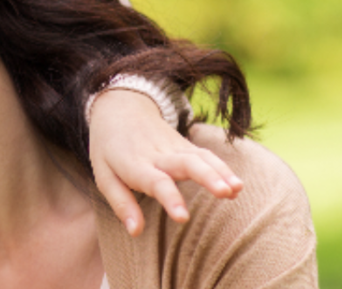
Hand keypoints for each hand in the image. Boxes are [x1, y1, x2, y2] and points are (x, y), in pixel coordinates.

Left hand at [88, 90, 242, 235]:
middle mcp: (158, 154)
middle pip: (186, 163)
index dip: (170, 198)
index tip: (183, 217)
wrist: (119, 108)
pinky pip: (206, 155)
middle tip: (224, 192)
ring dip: (221, 172)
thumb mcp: (104, 176)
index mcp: (135, 164)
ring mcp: (174, 147)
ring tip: (237, 190)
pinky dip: (223, 168)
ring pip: (201, 157)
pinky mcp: (185, 145)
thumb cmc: (109, 149)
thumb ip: (122, 204)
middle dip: (207, 177)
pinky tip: (237, 185)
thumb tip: (135, 232)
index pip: (155, 182)